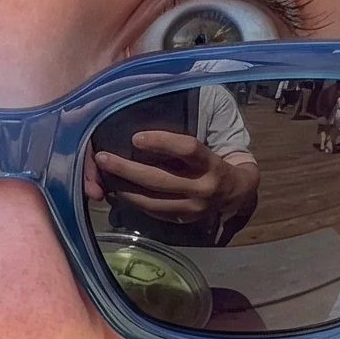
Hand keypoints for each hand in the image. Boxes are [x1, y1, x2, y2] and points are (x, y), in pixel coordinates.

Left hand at [90, 132, 256, 226]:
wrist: (236, 193)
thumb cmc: (213, 160)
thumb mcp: (207, 146)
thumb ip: (181, 139)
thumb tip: (146, 118)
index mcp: (211, 163)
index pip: (187, 149)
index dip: (161, 142)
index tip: (135, 138)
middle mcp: (203, 188)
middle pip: (160, 179)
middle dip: (127, 169)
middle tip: (102, 158)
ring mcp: (193, 209)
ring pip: (152, 200)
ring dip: (124, 187)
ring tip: (104, 175)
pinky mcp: (183, 220)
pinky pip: (153, 211)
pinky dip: (133, 200)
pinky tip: (118, 189)